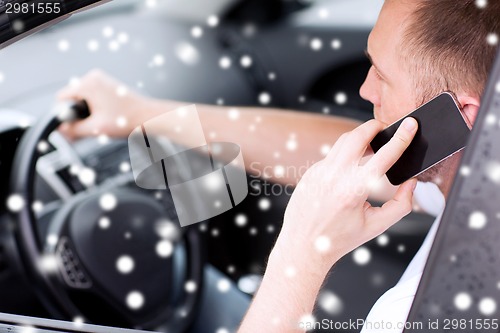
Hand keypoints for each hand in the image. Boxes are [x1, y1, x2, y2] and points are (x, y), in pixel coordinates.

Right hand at [56, 69, 150, 138]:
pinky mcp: (107, 85)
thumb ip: (73, 130)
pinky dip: (94, 108)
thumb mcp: (95, 129)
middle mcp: (94, 77)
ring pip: (82, 98)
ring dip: (86, 112)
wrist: (149, 117)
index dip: (64, 114)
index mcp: (88, 84)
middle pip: (72, 98)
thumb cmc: (128, 120)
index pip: (61, 98)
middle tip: (88, 128)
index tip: (72, 126)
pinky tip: (104, 118)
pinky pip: (92, 97)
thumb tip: (61, 130)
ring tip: (99, 123)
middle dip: (77, 114)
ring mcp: (101, 80)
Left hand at [275, 118, 418, 273]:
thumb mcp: (376, 226)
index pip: (383, 156)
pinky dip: (346, 156)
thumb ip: (401, 205)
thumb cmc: (339, 239)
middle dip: (375, 127)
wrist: (303, 244)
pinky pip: (332, 156)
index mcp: (353, 191)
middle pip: (358, 135)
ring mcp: (319, 172)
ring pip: (343, 141)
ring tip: (373, 146)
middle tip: (386, 128)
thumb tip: (411, 182)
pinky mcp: (311, 172)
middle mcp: (334, 176)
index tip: (410, 124)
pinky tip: (352, 168)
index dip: (401, 138)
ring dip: (360, 138)